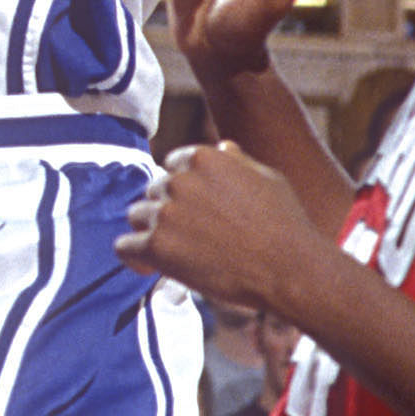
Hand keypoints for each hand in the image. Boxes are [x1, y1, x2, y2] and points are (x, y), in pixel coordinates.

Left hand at [115, 139, 324, 317]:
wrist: (290, 269)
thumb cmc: (286, 225)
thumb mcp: (267, 178)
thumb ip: (237, 162)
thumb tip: (222, 147)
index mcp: (203, 157)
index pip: (173, 166)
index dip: (184, 190)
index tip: (196, 210)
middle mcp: (179, 180)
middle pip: (155, 191)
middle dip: (169, 210)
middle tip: (192, 236)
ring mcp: (166, 213)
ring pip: (137, 217)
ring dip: (152, 232)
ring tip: (178, 252)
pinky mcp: (157, 247)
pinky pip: (124, 247)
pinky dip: (134, 257)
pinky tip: (148, 266)